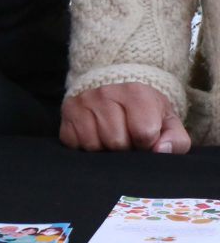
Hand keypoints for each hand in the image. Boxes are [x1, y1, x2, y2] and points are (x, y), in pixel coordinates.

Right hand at [60, 82, 190, 153]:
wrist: (117, 95)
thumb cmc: (146, 115)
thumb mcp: (168, 124)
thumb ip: (176, 140)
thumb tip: (160, 150)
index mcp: (136, 92)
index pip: (143, 132)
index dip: (147, 144)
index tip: (146, 138)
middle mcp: (106, 92)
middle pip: (116, 141)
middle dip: (124, 148)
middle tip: (127, 140)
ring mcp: (83, 101)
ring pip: (93, 144)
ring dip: (104, 149)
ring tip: (111, 139)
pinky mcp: (66, 112)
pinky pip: (74, 143)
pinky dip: (85, 147)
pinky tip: (95, 137)